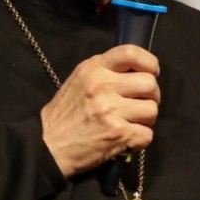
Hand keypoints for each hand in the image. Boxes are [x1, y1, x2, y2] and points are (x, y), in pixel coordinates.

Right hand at [40, 44, 160, 177]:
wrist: (47, 146)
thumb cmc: (64, 115)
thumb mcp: (78, 81)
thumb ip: (104, 72)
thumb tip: (136, 73)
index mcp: (93, 68)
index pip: (131, 53)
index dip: (149, 62)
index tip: (151, 72)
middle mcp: (102, 85)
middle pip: (149, 84)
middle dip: (151, 96)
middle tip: (141, 105)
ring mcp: (110, 110)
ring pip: (152, 110)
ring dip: (146, 120)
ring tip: (131, 123)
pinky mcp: (116, 133)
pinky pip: (147, 134)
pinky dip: (140, 140)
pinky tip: (127, 139)